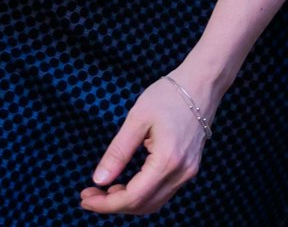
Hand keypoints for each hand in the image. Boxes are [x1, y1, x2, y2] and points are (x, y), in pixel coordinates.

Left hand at [80, 74, 212, 215]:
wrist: (202, 82)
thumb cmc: (169, 95)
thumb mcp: (137, 119)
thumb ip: (118, 152)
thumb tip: (99, 180)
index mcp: (168, 160)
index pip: (133, 197)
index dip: (106, 204)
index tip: (84, 197)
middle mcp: (181, 172)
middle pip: (143, 205)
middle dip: (113, 205)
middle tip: (89, 195)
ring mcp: (188, 171)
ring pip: (154, 202)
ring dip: (128, 202)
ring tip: (105, 190)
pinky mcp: (189, 167)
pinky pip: (163, 192)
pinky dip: (142, 194)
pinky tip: (126, 184)